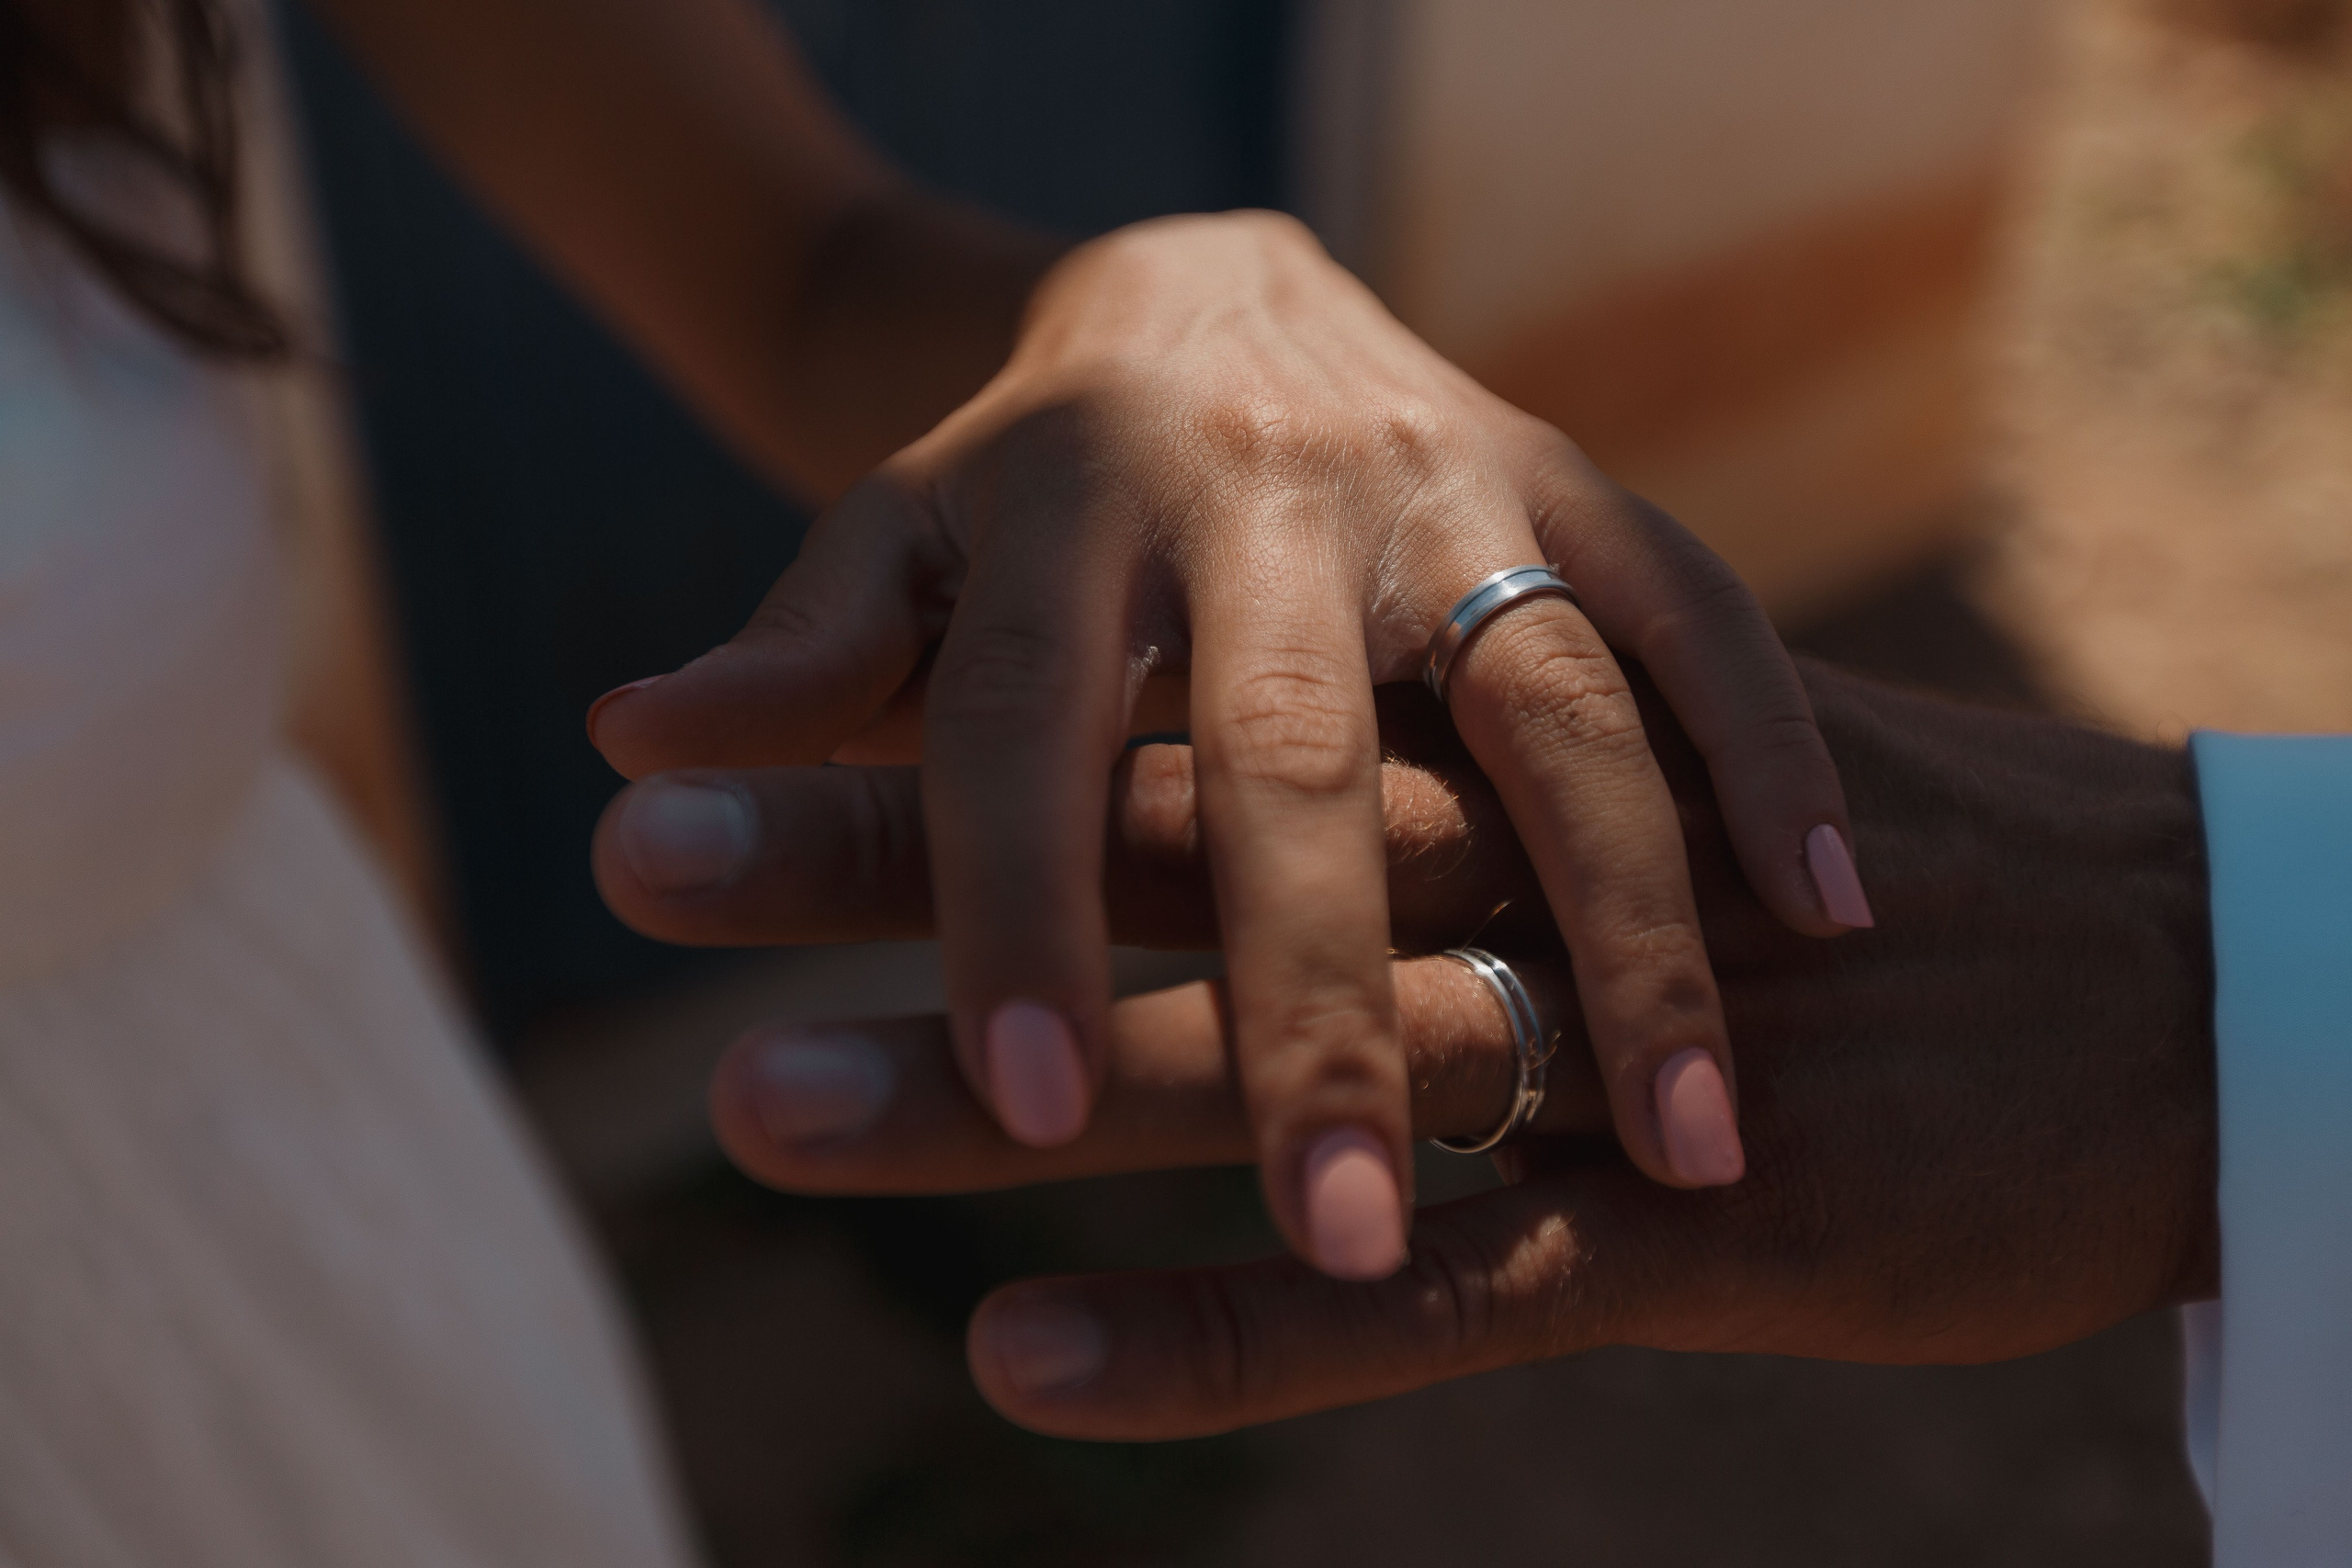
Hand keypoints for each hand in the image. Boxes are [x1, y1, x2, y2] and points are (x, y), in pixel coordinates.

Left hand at [588, 210, 1863, 1280]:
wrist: (1211, 264)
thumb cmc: (1037, 473)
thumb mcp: (903, 543)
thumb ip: (803, 656)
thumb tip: (627, 755)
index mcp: (1073, 513)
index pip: (1022, 729)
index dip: (1014, 910)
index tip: (1024, 1111)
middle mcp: (1270, 498)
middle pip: (1288, 756)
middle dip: (1318, 992)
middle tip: (1342, 1224)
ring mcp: (1454, 488)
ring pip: (1543, 712)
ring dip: (1626, 922)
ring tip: (1697, 1146)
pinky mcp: (1589, 487)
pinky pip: (1699, 615)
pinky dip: (1769, 751)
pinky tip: (1838, 915)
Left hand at [603, 663, 2217, 1436]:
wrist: (2184, 963)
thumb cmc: (1886, 867)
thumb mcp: (1644, 763)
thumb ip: (1431, 758)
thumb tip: (1227, 764)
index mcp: (1482, 720)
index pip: (1148, 710)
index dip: (914, 723)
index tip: (681, 748)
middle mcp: (1507, 842)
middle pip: (1156, 834)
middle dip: (893, 854)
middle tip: (648, 852)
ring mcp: (1600, 1032)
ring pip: (1262, 1047)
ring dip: (1009, 1078)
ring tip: (759, 1106)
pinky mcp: (1699, 1217)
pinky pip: (1436, 1289)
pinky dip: (1227, 1331)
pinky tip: (1025, 1357)